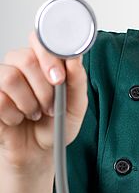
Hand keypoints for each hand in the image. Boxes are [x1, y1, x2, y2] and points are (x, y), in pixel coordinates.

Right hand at [0, 30, 88, 170]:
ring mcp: (2, 80)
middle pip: (25, 58)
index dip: (49, 56)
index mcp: (42, 62)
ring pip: (10, 77)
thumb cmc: (56, 126)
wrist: (38, 152)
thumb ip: (77, 81)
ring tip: (35, 114)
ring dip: (29, 103)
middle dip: (44, 87)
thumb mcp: (76, 106)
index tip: (59, 77)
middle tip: (51, 106)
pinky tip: (18, 119)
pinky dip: (14, 115)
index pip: (39, 40)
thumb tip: (75, 59)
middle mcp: (19, 66)